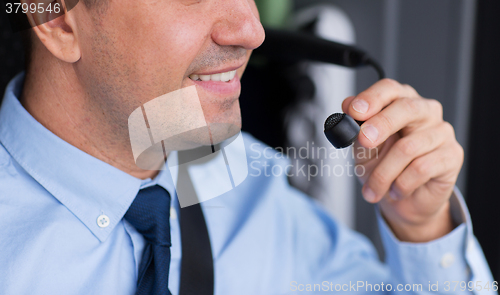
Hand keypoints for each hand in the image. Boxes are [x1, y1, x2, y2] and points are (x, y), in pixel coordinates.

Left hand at [342, 79, 463, 242]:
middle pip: (406, 108)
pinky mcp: (452, 155)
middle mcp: (425, 112)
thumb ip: (357, 127)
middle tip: (364, 142)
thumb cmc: (384, 168)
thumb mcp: (363, 148)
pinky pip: (421, 168)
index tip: (355, 111)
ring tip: (373, 188)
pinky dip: (401, 184)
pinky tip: (396, 190)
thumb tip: (347, 104)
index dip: (372, 98)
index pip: (389, 89)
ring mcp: (442, 132)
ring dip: (383, 173)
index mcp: (400, 102)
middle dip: (381, 125)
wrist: (404, 201)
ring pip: (408, 147)